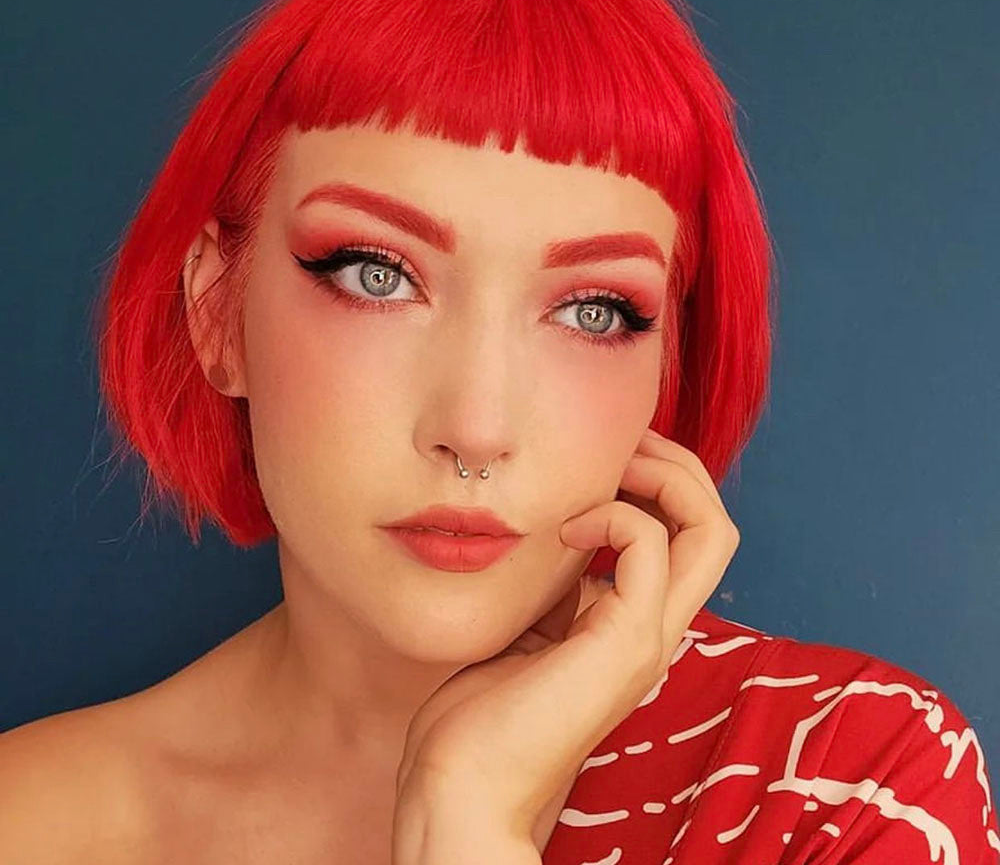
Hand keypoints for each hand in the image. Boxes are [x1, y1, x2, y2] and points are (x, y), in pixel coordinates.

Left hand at [392, 427, 740, 851]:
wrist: (463, 787)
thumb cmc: (481, 712)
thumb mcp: (529, 622)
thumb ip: (559, 580)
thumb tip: (563, 525)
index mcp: (633, 623)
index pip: (686, 535)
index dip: (659, 480)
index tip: (608, 454)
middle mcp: (656, 627)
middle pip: (714, 525)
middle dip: (675, 464)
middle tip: (623, 440)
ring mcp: (648, 637)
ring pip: (710, 530)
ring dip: (663, 474)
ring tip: (612, 463)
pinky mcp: (626, 643)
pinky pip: (650, 545)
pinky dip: (615, 514)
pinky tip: (565, 527)